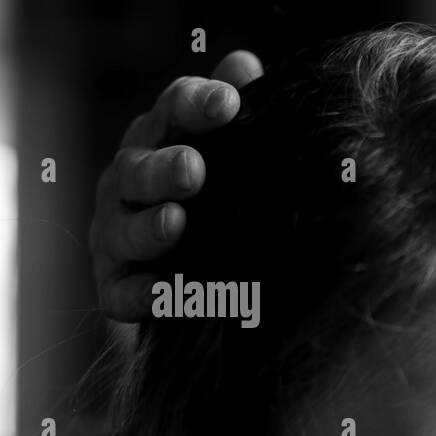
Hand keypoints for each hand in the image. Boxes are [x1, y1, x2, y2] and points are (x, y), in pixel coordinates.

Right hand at [90, 50, 264, 320]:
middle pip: (138, 169)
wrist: (196, 272)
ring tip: (176, 222)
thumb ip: (233, 109)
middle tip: (194, 168)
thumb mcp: (229, 151)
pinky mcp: (116, 286)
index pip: (173, 111)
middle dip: (164, 169)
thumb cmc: (215, 195)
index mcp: (159, 140)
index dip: (197, 105)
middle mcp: (128, 184)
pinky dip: (143, 294)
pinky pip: (123, 293)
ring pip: (122, 231)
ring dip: (148, 229)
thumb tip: (245, 66)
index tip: (229, 103)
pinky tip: (166, 294)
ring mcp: (116, 235)